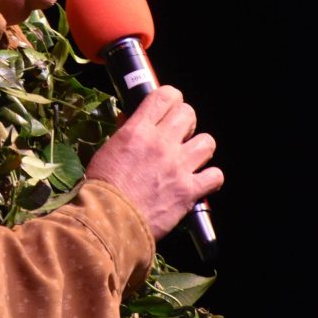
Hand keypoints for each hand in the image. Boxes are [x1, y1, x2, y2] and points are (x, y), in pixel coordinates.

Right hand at [86, 86, 223, 240]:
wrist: (108, 221)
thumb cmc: (102, 188)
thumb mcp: (107, 151)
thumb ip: (124, 133)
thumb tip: (130, 119)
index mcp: (138, 131)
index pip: (165, 96)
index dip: (171, 98)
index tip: (169, 107)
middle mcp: (161, 144)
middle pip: (189, 114)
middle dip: (185, 122)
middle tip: (177, 135)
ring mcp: (178, 167)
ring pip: (207, 142)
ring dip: (199, 148)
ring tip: (189, 158)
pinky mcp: (188, 191)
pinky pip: (215, 176)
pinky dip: (210, 178)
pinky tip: (198, 182)